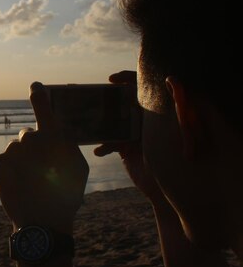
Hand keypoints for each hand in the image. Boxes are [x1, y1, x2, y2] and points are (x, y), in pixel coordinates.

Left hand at [0, 82, 88, 233]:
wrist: (42, 221)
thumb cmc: (66, 196)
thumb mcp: (78, 168)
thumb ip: (67, 145)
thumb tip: (58, 133)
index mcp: (54, 137)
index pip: (44, 108)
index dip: (39, 95)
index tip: (35, 85)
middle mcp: (32, 138)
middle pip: (29, 135)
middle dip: (33, 147)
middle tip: (41, 169)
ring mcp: (14, 149)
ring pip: (16, 149)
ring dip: (21, 160)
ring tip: (31, 181)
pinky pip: (5, 159)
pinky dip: (9, 169)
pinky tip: (19, 183)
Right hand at [93, 71, 162, 201]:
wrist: (170, 186)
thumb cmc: (178, 157)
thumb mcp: (175, 129)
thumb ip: (171, 108)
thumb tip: (166, 82)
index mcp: (156, 110)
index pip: (141, 88)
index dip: (127, 79)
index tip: (112, 80)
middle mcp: (143, 119)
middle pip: (122, 102)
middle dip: (107, 98)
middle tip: (94, 96)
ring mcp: (132, 133)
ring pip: (112, 122)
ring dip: (100, 123)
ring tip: (89, 123)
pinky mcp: (124, 149)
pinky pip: (109, 144)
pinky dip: (103, 146)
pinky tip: (99, 151)